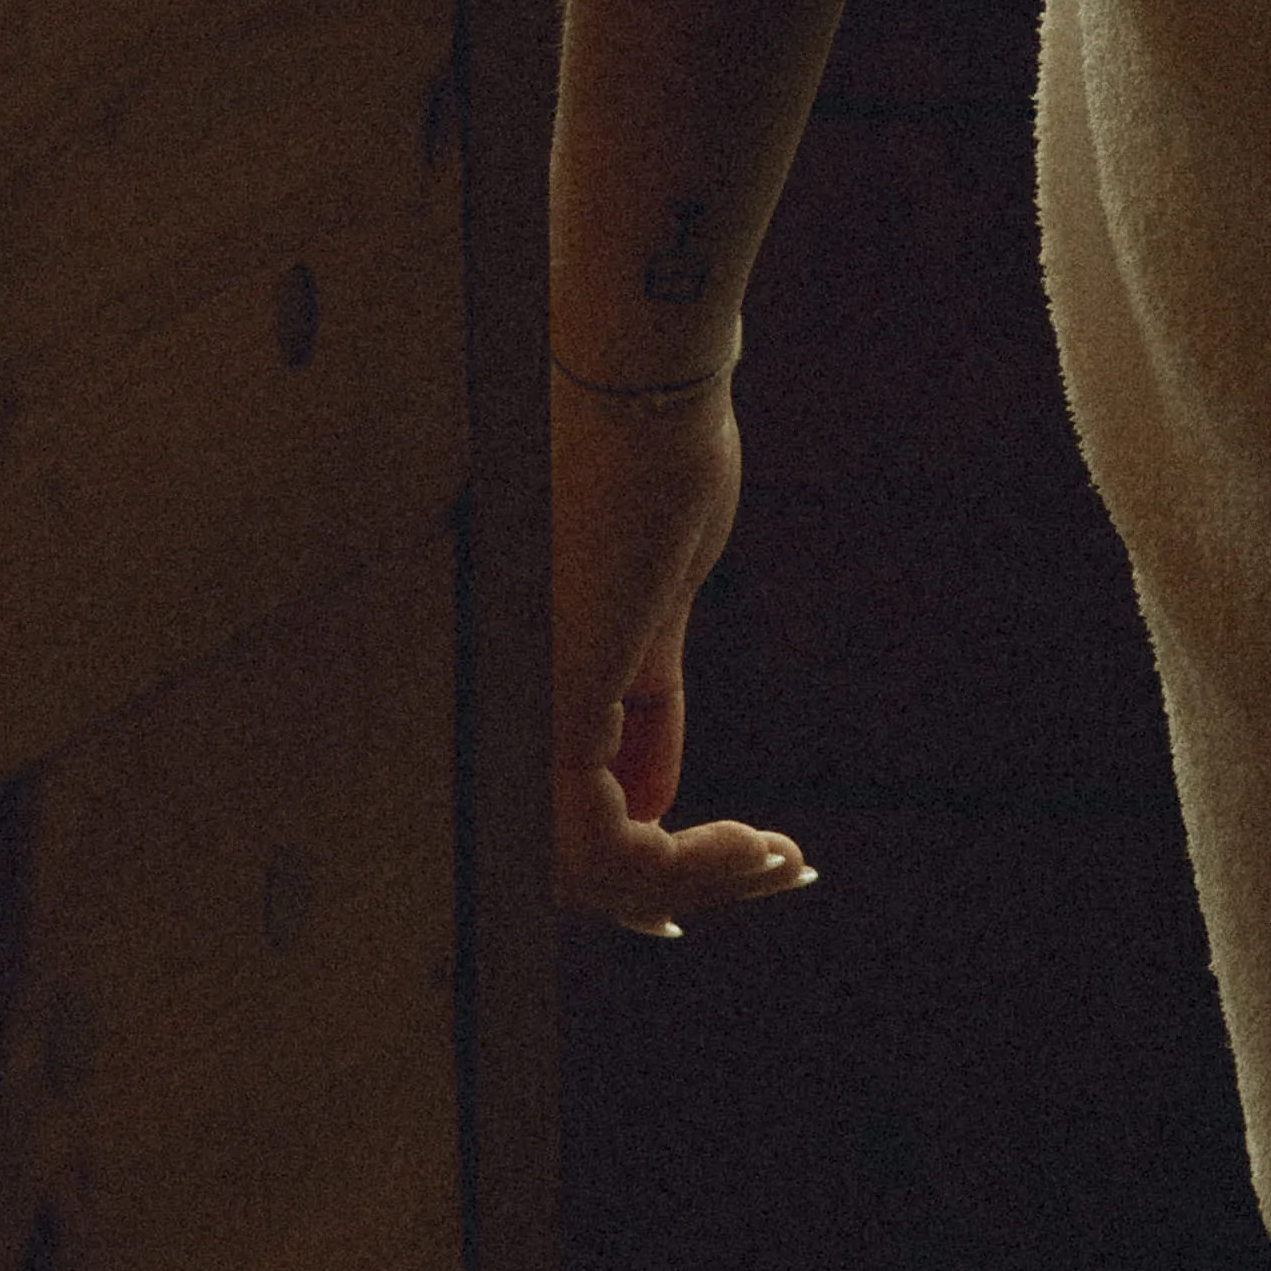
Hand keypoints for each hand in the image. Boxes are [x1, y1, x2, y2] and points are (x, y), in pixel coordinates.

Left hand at [549, 359, 815, 937]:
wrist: (640, 380)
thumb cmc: (650, 463)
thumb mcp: (653, 606)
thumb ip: (642, 699)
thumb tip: (655, 796)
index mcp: (515, 680)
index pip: (553, 813)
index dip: (626, 870)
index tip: (700, 890)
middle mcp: (495, 707)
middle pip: (565, 854)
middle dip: (669, 884)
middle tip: (767, 872)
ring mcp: (512, 712)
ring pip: (586, 865)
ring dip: (693, 877)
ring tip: (775, 861)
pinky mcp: (549, 707)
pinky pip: (607, 841)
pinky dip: (686, 861)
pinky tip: (758, 846)